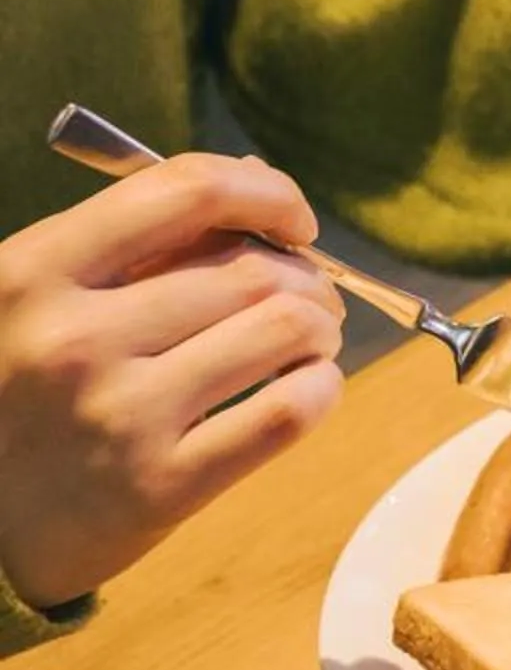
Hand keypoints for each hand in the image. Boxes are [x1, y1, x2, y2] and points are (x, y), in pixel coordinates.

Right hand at [0, 155, 347, 603]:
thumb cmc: (21, 390)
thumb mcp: (41, 298)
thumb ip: (136, 238)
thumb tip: (260, 183)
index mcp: (32, 273)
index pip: (185, 191)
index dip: (265, 195)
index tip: (294, 221)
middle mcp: (73, 340)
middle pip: (251, 270)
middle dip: (306, 276)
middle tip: (310, 297)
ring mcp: (119, 415)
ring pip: (284, 330)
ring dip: (320, 328)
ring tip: (309, 340)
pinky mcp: (161, 487)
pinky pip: (288, 412)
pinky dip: (321, 387)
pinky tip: (308, 384)